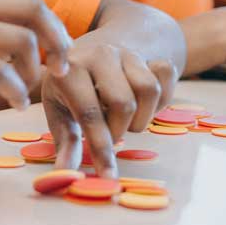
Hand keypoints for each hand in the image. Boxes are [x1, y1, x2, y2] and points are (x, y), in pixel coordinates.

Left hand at [42, 36, 177, 176]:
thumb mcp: (59, 109)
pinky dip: (162, 97)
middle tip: (112, 133)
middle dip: (121, 130)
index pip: (89, 115)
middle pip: (124, 104)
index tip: (108, 176)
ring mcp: (125, 53)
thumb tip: (65, 173)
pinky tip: (145, 104)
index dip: (101, 149)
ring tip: (127, 119)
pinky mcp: (148, 53)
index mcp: (70, 71)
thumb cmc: (71, 87)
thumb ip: (65, 142)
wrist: (93, 49)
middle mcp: (98, 55)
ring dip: (143, 116)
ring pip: (149, 90)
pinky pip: (167, 74)